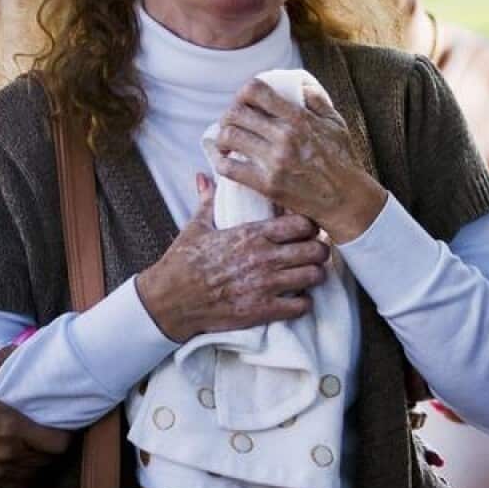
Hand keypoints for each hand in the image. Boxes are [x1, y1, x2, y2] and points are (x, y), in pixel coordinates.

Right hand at [0, 346, 70, 487]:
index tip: (61, 426)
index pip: (57, 444)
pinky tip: (14, 463)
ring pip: (32, 475)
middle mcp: (8, 455)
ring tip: (32, 448)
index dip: (65, 436)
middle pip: (48, 461)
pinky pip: (14, 487)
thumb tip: (14, 346)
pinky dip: (19, 477)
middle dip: (51, 448)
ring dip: (37, 463)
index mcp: (11, 428)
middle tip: (47, 434)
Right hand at [136, 174, 328, 342]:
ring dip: (314, 275)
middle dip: (319, 251)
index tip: (307, 230)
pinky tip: (295, 299)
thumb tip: (204, 177)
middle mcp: (263, 257)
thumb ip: (208, 200)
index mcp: (251, 234)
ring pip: (314, 276)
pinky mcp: (262, 310)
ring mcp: (265, 285)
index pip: (301, 223)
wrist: (169, 300)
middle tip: (313, 253)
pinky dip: (303, 303)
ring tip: (307, 275)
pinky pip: (301, 306)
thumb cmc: (182, 262)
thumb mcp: (196, 227)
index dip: (310, 226)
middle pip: (316, 249)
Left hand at [214, 79, 386, 242]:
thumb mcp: (336, 123)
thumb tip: (298, 83)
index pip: (256, 91)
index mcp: (299, 118)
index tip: (244, 101)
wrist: (347, 200)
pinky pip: (229, 168)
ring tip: (225, 141)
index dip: (244, 92)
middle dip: (229, 115)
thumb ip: (316, 99)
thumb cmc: (343, 161)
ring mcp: (275, 161)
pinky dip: (220, 161)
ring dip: (221, 137)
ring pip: (229, 137)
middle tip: (231, 123)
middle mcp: (285, 136)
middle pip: (236, 113)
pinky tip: (223, 161)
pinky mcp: (268, 185)